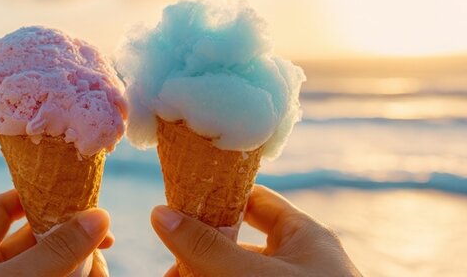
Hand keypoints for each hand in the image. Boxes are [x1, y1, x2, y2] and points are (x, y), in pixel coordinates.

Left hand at [0, 190, 113, 276]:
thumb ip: (51, 250)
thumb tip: (100, 216)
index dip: (35, 195)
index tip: (72, 191)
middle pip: (31, 242)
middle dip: (68, 235)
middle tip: (102, 236)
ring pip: (50, 269)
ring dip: (79, 262)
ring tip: (103, 260)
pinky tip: (96, 274)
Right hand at [151, 184, 360, 275]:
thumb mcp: (252, 275)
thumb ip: (208, 248)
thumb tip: (161, 215)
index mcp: (305, 238)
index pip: (256, 202)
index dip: (218, 197)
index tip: (180, 201)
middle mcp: (297, 265)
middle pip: (238, 246)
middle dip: (200, 253)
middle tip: (171, 266)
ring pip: (234, 276)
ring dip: (202, 276)